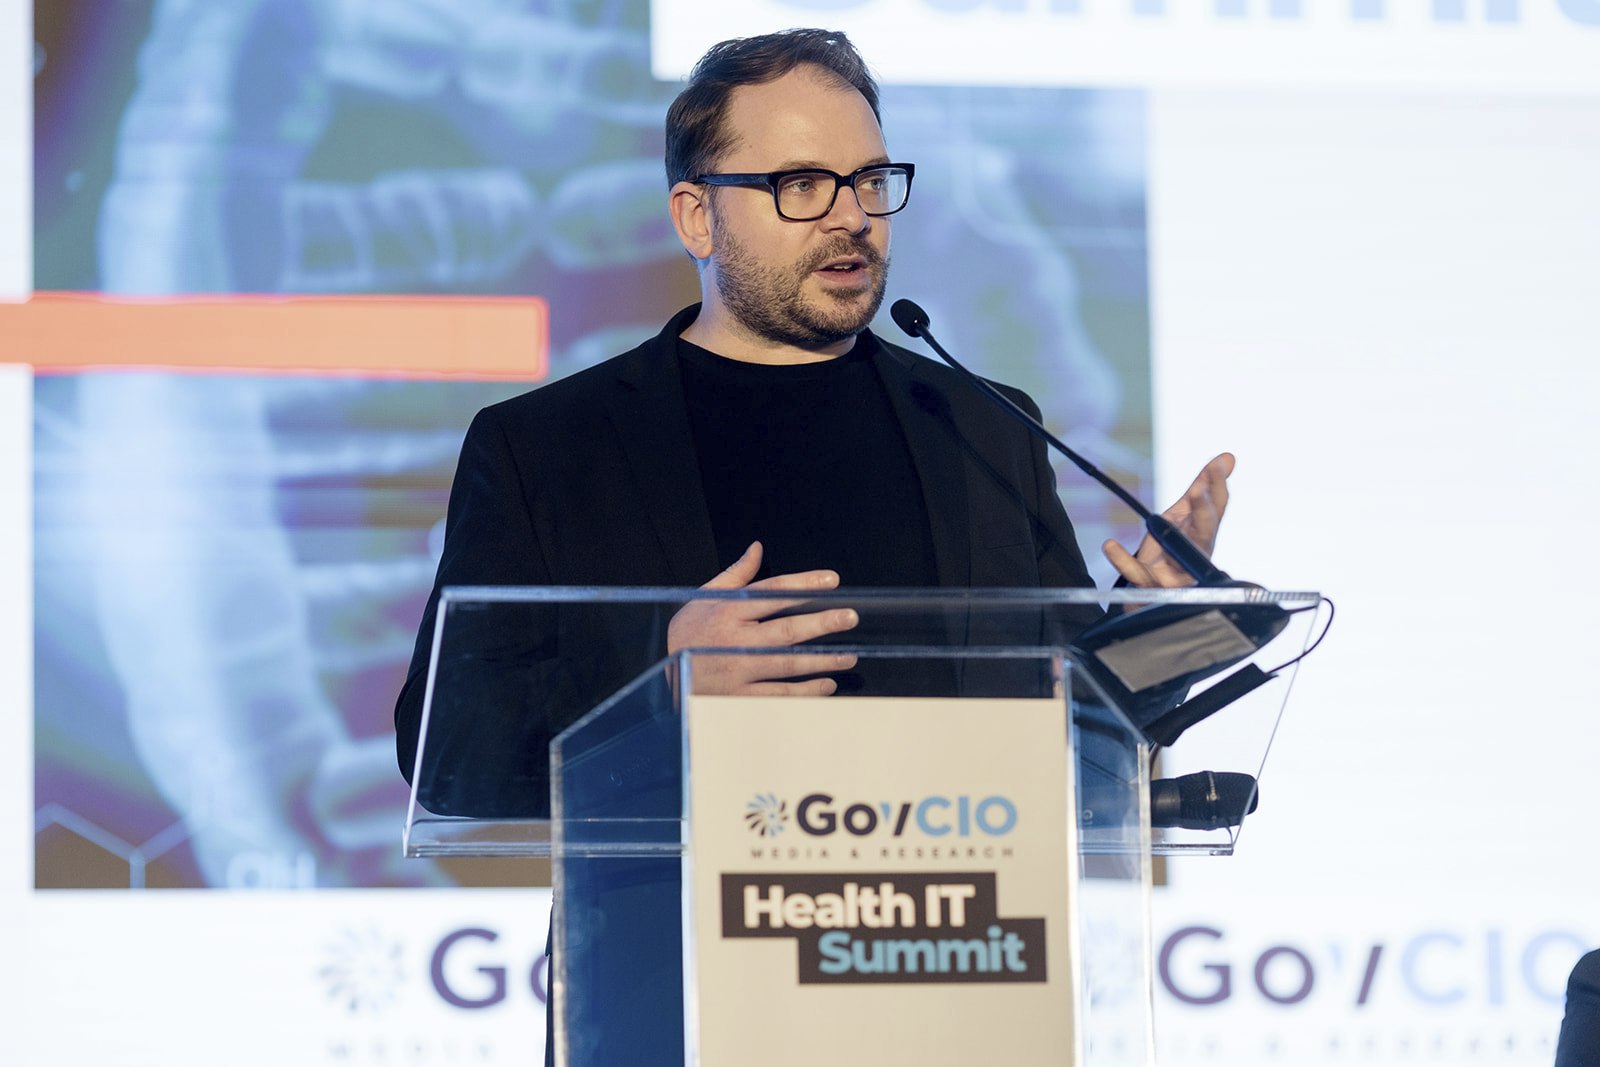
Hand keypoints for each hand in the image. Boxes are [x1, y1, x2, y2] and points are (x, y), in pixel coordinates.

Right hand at [668, 542, 859, 694]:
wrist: (666, 677)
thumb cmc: (689, 634)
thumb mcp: (704, 597)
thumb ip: (736, 575)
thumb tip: (757, 548)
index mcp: (727, 611)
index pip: (772, 593)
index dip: (803, 584)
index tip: (831, 580)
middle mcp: (734, 640)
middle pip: (785, 630)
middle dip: (821, 623)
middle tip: (849, 618)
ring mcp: (738, 671)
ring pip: (787, 665)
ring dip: (821, 661)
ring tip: (849, 655)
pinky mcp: (739, 697)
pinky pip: (779, 695)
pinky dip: (806, 691)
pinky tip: (827, 684)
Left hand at [1103, 452, 1233, 587]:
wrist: (1155, 587)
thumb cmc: (1175, 547)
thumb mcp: (1185, 513)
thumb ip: (1203, 486)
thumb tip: (1228, 456)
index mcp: (1204, 534)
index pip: (1216, 509)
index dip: (1217, 487)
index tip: (1216, 465)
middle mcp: (1195, 554)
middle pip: (1204, 533)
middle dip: (1204, 512)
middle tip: (1200, 491)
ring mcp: (1175, 573)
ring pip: (1177, 558)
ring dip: (1170, 539)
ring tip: (1166, 517)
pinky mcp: (1152, 585)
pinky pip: (1137, 574)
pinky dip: (1122, 561)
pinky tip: (1109, 545)